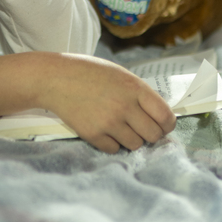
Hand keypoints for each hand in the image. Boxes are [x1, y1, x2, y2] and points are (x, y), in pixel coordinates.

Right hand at [42, 53, 176, 153]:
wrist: (55, 78)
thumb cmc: (89, 72)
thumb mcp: (120, 74)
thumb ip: (139, 93)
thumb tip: (158, 117)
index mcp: (134, 87)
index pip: (166, 117)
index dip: (167, 124)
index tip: (162, 125)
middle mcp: (124, 106)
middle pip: (153, 135)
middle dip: (150, 134)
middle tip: (140, 127)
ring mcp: (109, 122)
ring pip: (135, 144)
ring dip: (130, 138)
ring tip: (118, 125)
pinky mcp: (93, 135)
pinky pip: (114, 149)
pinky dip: (112, 143)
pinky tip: (103, 128)